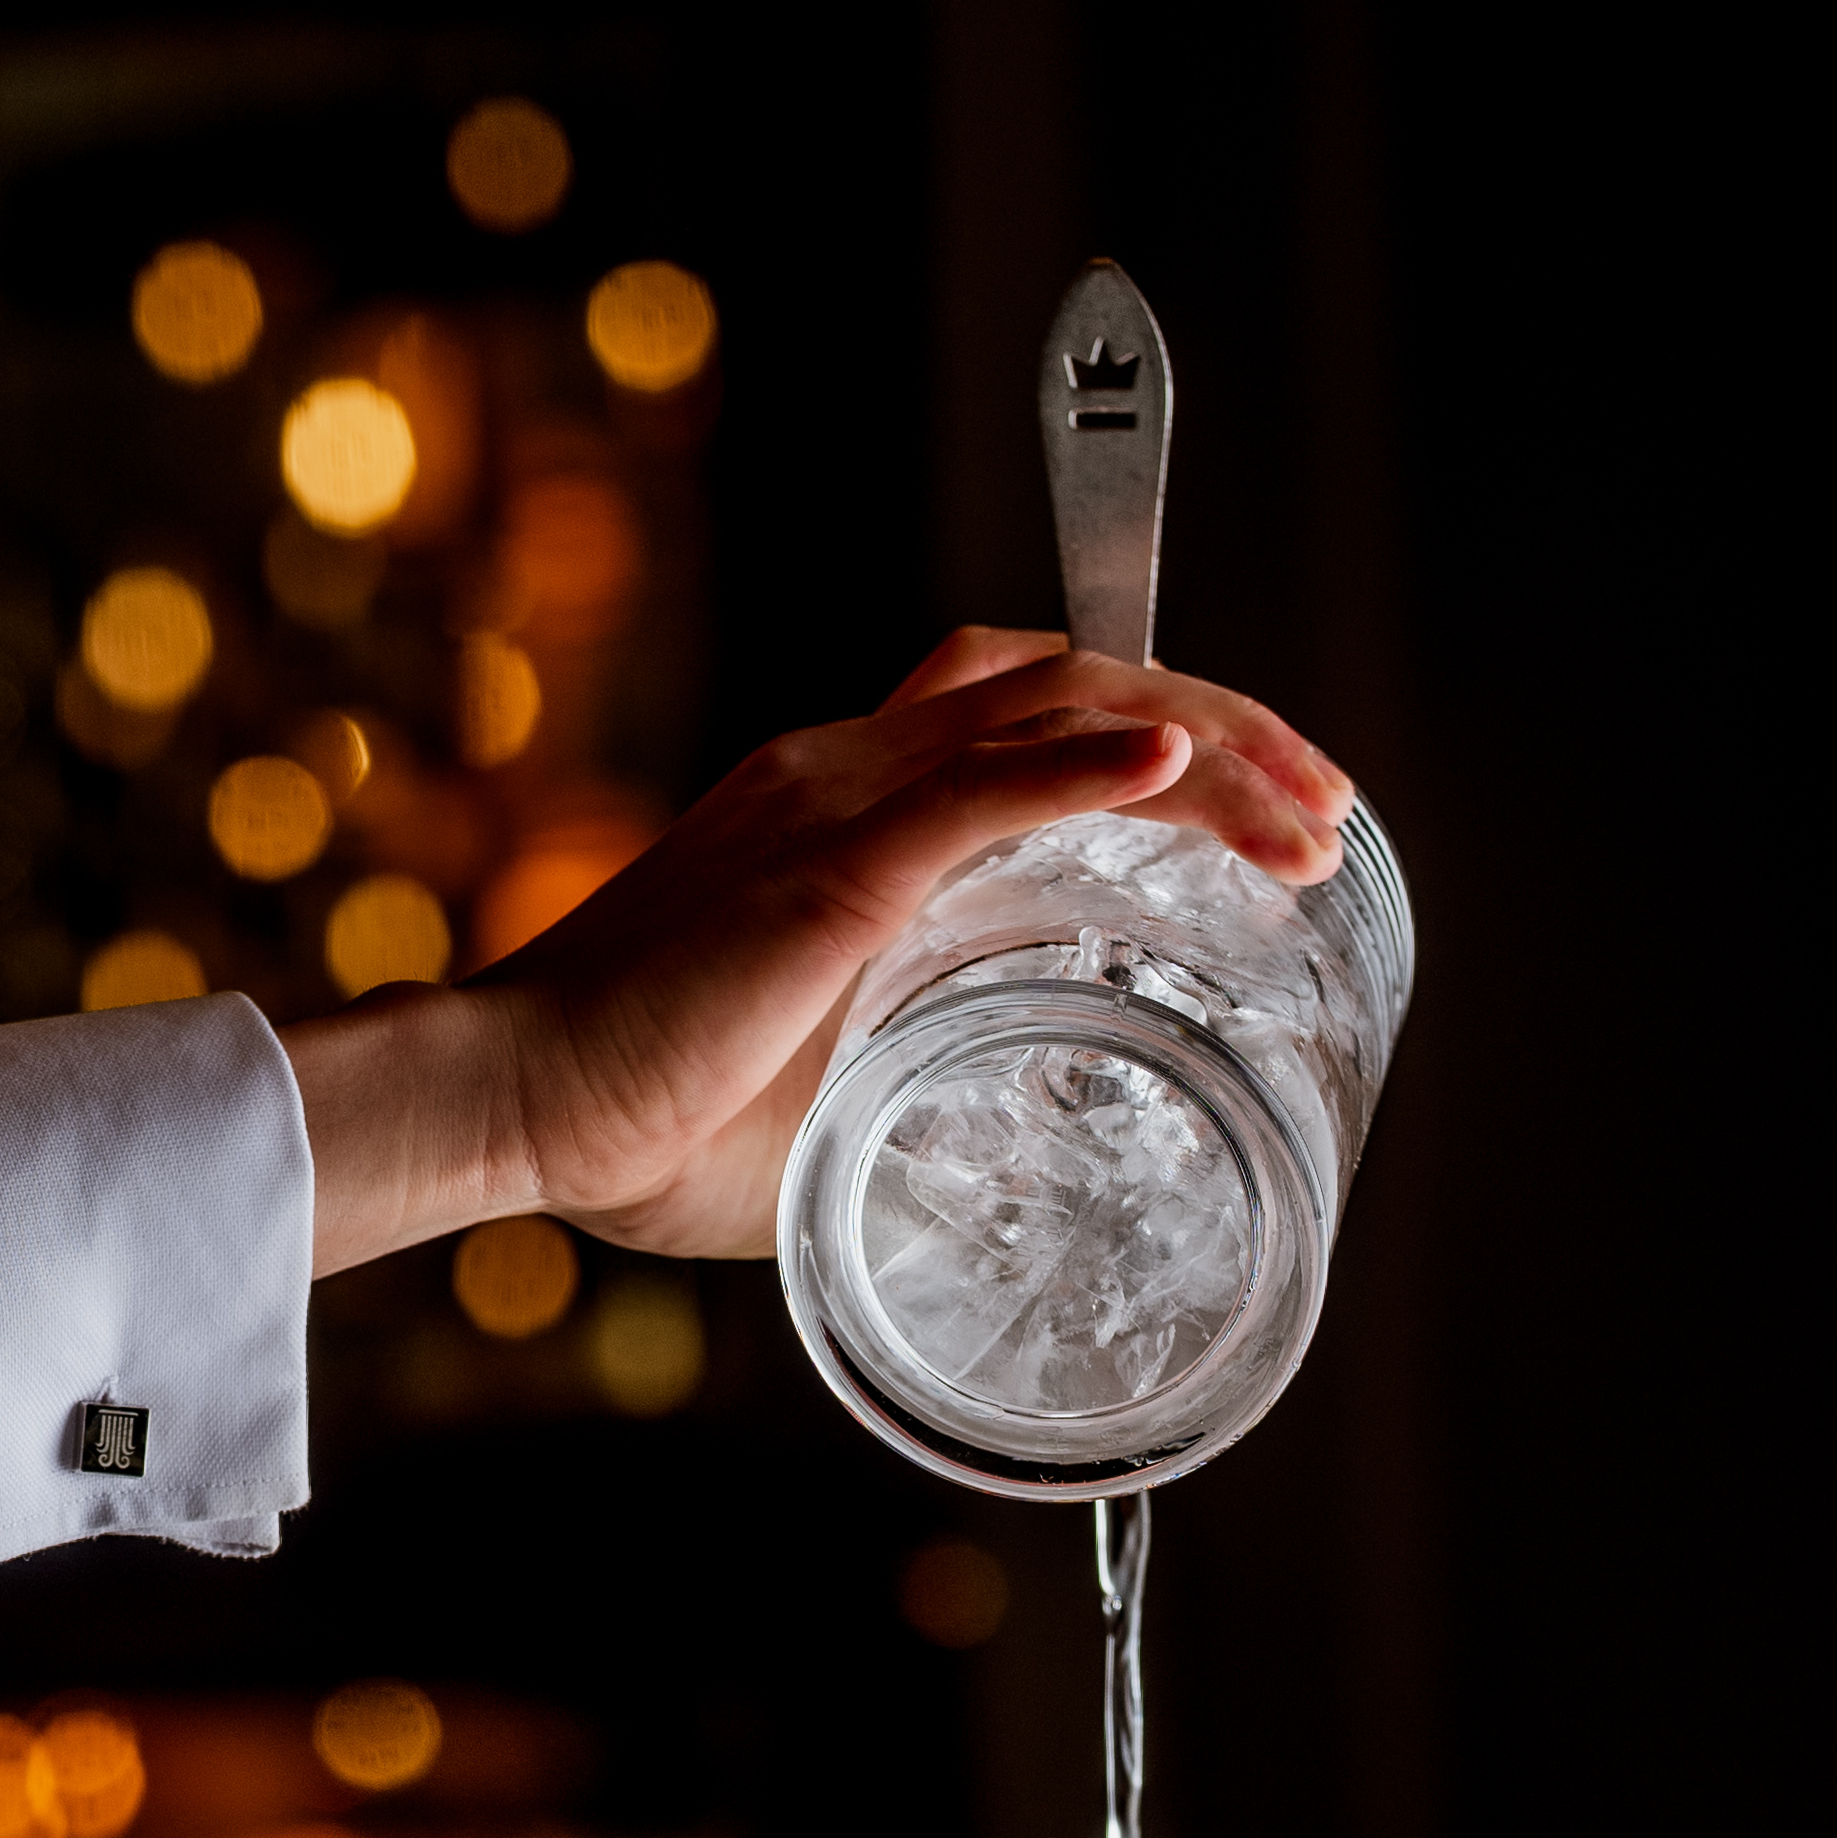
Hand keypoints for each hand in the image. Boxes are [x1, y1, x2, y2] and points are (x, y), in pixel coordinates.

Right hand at [281, 631, 1348, 1276]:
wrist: (510, 1104)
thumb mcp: (816, 1093)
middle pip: (1071, 677)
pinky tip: (1181, 762)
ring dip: (1210, 749)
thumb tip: (993, 1159)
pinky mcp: (827, 865)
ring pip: (1059, 709)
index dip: (1155, 727)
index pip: (1023, 707)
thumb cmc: (633, 1119)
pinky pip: (982, 782)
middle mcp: (842, 771)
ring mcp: (834, 803)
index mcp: (835, 810)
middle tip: (1326, 812)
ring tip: (1308, 820)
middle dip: (1228, 728)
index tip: (1257, 810)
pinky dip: (1097, 763)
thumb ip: (904, 1084)